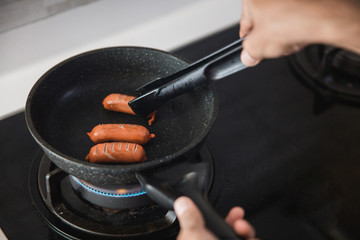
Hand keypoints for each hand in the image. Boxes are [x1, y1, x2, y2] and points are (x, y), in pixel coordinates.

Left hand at [174, 196, 257, 239]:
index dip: (211, 215)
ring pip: (241, 234)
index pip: (205, 224)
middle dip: (235, 221)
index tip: (216, 206)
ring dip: (246, 230)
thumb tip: (182, 202)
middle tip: (238, 218)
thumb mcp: (194, 234)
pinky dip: (253, 238)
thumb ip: (189, 218)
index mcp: (197, 239)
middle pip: (226, 227)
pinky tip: (251, 238)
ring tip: (244, 230)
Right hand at [239, 0, 359, 65]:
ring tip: (290, 42)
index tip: (251, 51)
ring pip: (282, 21)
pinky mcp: (304, 3)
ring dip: (284, 35)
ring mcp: (288, 0)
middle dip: (270, 38)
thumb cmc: (291, 22)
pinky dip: (298, 27)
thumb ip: (248, 53)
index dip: (248, 41)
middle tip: (273, 47)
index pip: (245, 24)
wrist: (321, 17)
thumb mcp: (257, 47)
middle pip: (265, 23)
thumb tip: (248, 56)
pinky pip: (297, 17)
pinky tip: (301, 36)